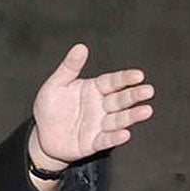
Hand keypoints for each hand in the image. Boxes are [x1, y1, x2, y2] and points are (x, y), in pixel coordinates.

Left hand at [30, 44, 154, 168]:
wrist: (41, 136)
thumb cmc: (51, 108)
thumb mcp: (55, 85)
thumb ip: (69, 68)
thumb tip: (80, 47)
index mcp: (95, 89)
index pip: (113, 82)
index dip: (125, 78)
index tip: (138, 75)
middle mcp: (102, 106)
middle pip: (120, 99)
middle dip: (134, 95)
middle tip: (148, 91)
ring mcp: (99, 125)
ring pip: (118, 119)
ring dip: (132, 116)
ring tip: (146, 111)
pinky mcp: (93, 142)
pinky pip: (106, 140)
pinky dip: (115, 137)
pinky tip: (124, 134)